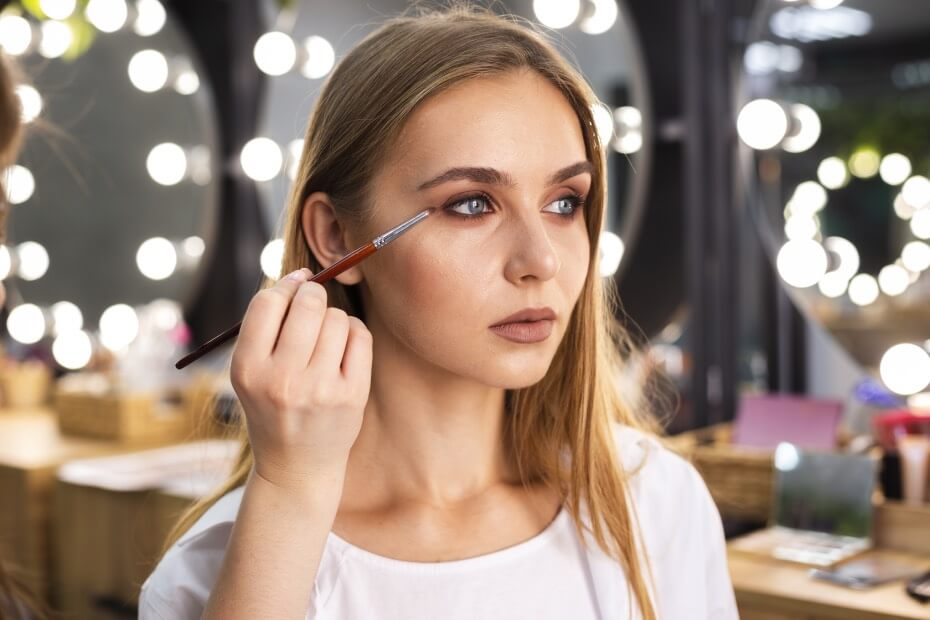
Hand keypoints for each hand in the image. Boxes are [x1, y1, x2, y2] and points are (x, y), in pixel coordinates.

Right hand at [230, 268, 371, 492]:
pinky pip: (360, 336)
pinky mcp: (352, 395)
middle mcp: (281, 379)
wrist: (297, 467)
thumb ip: (266, 326)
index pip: (267, 302)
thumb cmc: (273, 406)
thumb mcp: (251, 372)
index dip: (284, 287)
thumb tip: (301, 274)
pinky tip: (343, 349)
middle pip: (308, 303)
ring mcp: (319, 389)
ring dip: (333, 319)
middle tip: (312, 308)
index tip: (294, 287)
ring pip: (336, 318)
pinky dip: (353, 333)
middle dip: (312, 296)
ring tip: (325, 340)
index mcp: (247, 369)